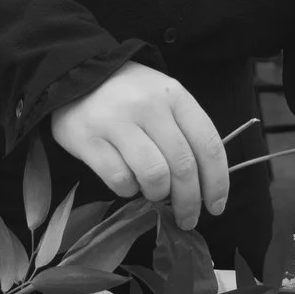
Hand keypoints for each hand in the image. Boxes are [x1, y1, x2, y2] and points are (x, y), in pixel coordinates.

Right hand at [49, 63, 230, 228]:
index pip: (208, 144)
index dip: (217, 182)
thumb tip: (203, 184)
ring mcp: (117, 122)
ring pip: (154, 175)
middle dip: (190, 201)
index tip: (216, 206)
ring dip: (158, 194)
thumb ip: (184, 132)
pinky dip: (128, 190)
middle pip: (183, 166)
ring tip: (153, 194)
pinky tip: (127, 182)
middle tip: (188, 219)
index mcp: (174, 95)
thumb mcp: (164, 99)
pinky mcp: (89, 139)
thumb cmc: (130, 93)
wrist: (77, 74)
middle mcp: (149, 106)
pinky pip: (119, 179)